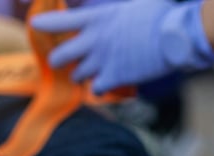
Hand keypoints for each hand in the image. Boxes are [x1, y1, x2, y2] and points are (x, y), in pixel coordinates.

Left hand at [31, 0, 213, 92]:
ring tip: (93, 70)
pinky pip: (96, 89)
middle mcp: (94, 41)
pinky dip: (99, 87)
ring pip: (77, 75)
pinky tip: (106, 83)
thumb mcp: (133, 4)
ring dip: (82, 74)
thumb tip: (119, 9)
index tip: (36, 24)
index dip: (44, 23)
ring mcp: (103, 61)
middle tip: (64, 61)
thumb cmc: (160, 15)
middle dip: (59, 60)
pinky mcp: (115, 77)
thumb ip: (116, 9)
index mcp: (96, 19)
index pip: (59, 21)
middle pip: (59, 57)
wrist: (177, 36)